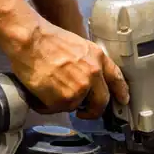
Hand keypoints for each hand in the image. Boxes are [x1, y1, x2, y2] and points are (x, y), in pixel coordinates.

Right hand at [7, 18, 129, 118]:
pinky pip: (58, 109)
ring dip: (63, 103)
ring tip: (49, 90)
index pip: (116, 79)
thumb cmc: (46, 39)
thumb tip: (85, 79)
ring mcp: (80, 89)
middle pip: (101, 102)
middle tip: (84, 113)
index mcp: (97, 58)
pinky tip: (40, 93)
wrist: (30, 40)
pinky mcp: (65, 99)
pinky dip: (48, 105)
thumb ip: (87, 63)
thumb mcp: (77, 46)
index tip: (123, 101)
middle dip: (93, 111)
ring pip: (75, 106)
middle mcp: (93, 75)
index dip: (121, 92)